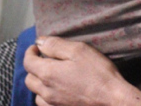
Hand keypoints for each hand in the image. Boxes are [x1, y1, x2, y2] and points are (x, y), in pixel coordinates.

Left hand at [24, 37, 140, 105]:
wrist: (112, 100)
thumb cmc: (98, 73)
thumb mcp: (78, 51)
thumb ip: (55, 45)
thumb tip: (39, 42)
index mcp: (48, 74)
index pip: (28, 62)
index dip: (30, 52)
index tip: (37, 47)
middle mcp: (46, 91)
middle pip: (29, 79)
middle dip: (33, 67)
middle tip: (45, 59)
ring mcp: (53, 104)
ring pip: (36, 93)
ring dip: (39, 83)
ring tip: (51, 76)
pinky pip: (45, 105)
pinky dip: (46, 96)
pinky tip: (57, 91)